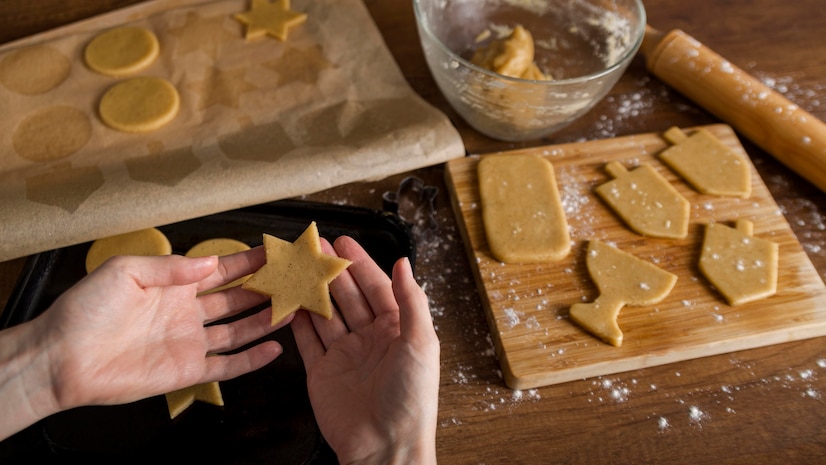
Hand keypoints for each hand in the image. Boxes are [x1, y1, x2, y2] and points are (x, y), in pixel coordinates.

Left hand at [0, 248, 287, 439]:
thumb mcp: (125, 271)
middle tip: (296, 280)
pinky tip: (275, 349)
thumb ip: (171, 267)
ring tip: (294, 310)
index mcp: (175, 284)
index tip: (277, 252)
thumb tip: (211, 263)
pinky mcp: (188, 371)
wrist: (63, 358)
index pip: (223, 269)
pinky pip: (228, 365)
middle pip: (238, 298)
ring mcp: (190, 342)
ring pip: (239, 330)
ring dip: (266, 320)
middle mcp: (188, 311)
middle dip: (267, 288)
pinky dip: (252, 359)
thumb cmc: (86, 309)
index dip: (250, 261)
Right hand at [291, 236, 439, 464]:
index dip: (358, 264)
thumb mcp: (421, 343)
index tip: (342, 242)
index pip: (375, 287)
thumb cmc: (412, 399)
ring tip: (295, 266)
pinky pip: (307, 341)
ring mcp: (344, 355)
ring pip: (324, 314)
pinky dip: (296, 321)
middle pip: (346, 296)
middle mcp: (370, 339)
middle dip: (330, 271)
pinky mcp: (322, 372)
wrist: (386, 447)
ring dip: (311, 290)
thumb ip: (411, 301)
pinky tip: (288, 301)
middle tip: (312, 247)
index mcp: (397, 329)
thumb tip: (404, 263)